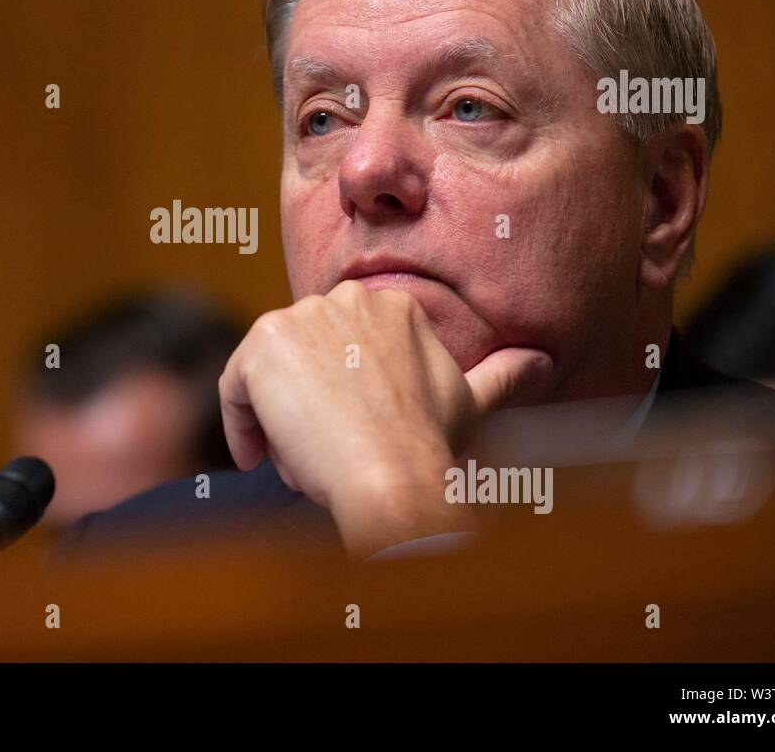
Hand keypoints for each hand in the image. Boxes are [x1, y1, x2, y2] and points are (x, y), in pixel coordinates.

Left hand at [218, 279, 551, 558]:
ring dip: (279, 423)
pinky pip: (232, 388)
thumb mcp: (469, 403)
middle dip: (308, 411)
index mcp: (390, 305)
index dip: (338, 397)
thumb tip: (542, 360)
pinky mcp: (261, 345)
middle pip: (301, 362)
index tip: (346, 434)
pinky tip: (260, 457)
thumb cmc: (430, 448)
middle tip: (328, 455)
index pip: (337, 349)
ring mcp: (300, 317)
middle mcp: (343, 298)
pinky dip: (239, 425)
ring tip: (306, 460)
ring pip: (268, 378)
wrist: (392, 477)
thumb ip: (501, 375)